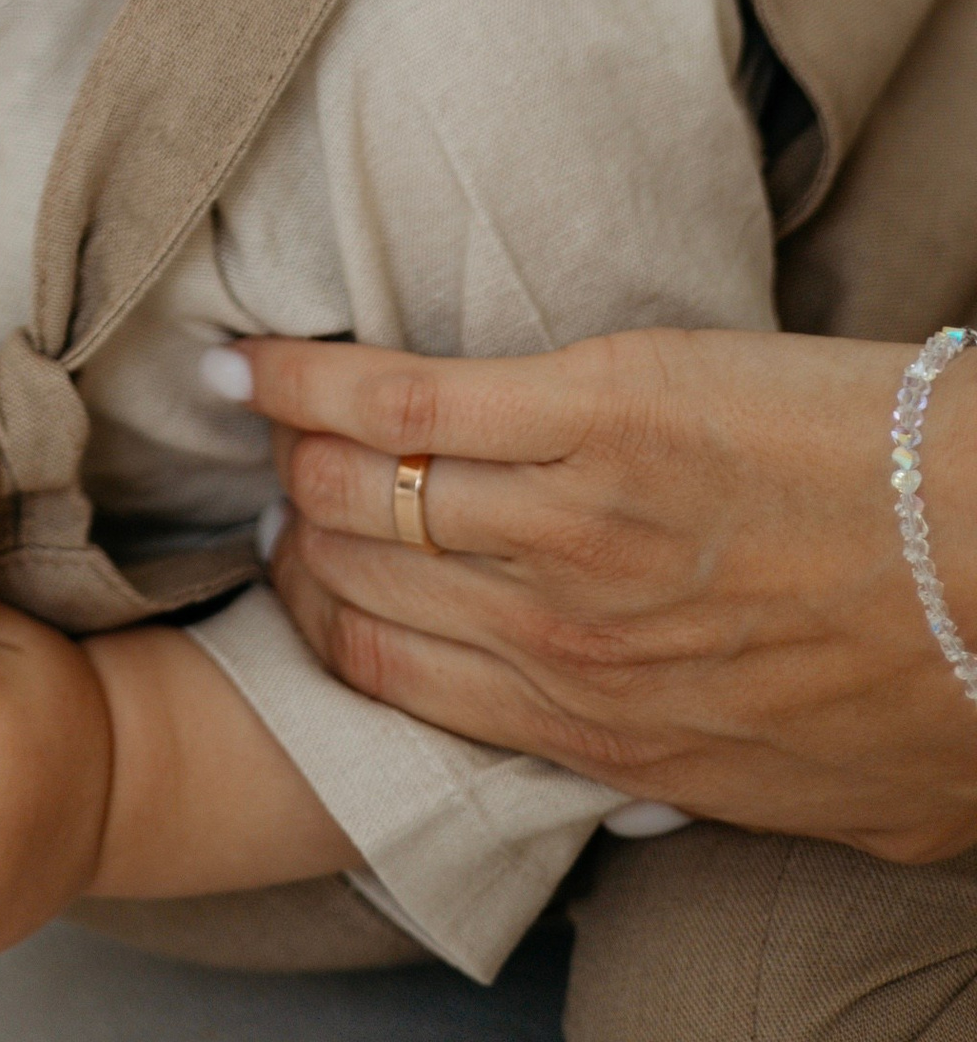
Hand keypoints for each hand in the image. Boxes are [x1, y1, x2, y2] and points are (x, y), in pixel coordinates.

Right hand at [243, 325, 976, 864]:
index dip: (328, 623)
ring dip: (293, 448)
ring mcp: (568, 529)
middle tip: (279, 481)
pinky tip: (256, 362)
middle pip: (359, 583)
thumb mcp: (828, 800)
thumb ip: (710, 782)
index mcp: (606, 731)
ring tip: (262, 410)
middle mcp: (560, 644)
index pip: (397, 681)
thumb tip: (661, 777)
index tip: (306, 577)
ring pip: (360, 490)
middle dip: (297, 532)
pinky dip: (309, 378)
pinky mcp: (592, 413)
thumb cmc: (948, 680)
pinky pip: (400, 396)